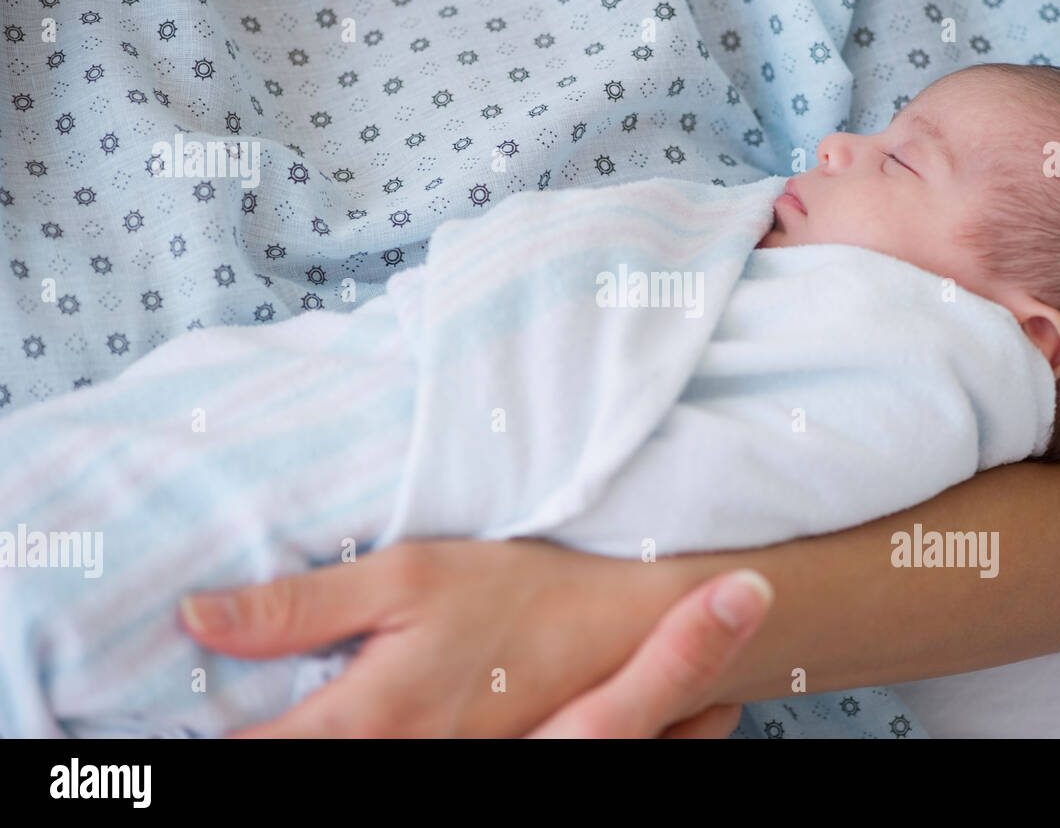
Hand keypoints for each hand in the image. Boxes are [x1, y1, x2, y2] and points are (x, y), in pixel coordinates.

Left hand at [179, 539, 757, 736]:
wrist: (625, 626)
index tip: (144, 734)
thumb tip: (197, 618)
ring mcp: (434, 776)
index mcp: (364, 721)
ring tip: (266, 714)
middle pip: (282, 773)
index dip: (187, 753)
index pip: (246, 760)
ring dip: (289, 742)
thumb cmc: (519, 591)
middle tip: (193, 720)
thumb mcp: (409, 574)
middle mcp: (391, 766)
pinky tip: (339, 717)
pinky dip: (340, 743)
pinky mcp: (462, 771)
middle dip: (239, 744)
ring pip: (330, 774)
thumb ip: (299, 606)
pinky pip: (380, 771)